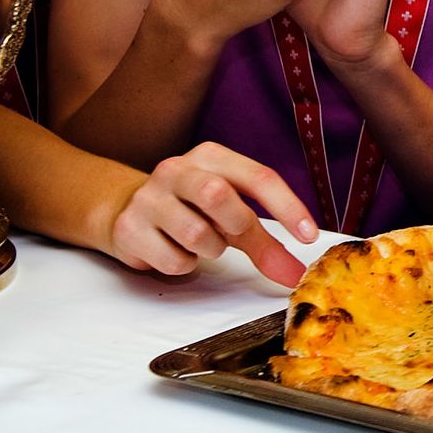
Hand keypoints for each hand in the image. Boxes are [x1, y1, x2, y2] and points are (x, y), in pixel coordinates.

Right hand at [106, 141, 318, 286]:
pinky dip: (184, 265)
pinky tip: (173, 250)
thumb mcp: (229, 216)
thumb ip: (265, 243)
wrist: (124, 210)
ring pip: (197, 234)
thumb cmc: (190, 210)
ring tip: (199, 242)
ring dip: (209, 250)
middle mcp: (177, 169)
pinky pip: (174, 260)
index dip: (288, 207)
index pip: (258, 176)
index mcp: (210, 156)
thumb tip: (295, 275)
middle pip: (219, 195)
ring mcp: (149, 197)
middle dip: (237, 225)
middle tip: (233, 237)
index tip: (309, 236)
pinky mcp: (129, 228)